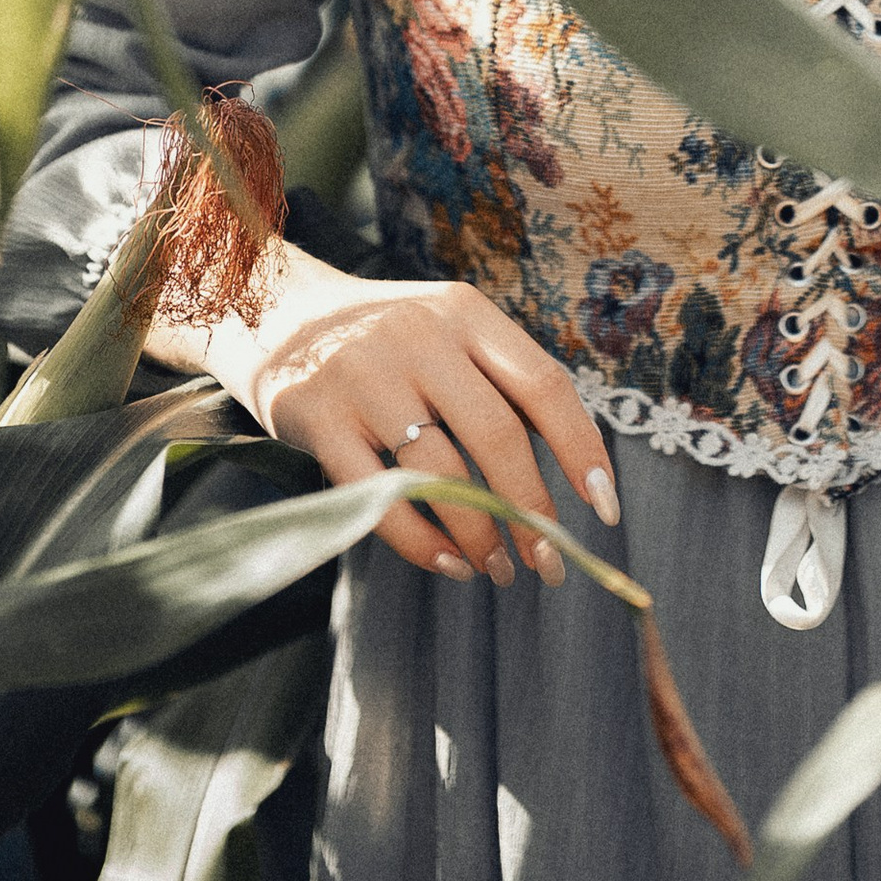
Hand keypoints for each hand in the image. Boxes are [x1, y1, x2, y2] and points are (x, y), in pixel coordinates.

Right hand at [165, 242, 620, 585]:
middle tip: (550, 562)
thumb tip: (569, 469)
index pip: (543, 384)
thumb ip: (498, 382)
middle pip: (498, 435)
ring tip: (498, 569)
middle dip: (531, 510)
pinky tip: (448, 562)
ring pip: (441, 472)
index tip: (604, 508)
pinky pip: (380, 497)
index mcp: (465, 313)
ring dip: (480, 534)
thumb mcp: (446, 330)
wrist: (275, 311)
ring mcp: (365, 377)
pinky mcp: (318, 418)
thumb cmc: (386, 338)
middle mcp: (420, 337)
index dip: (581, 449)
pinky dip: (420, 542)